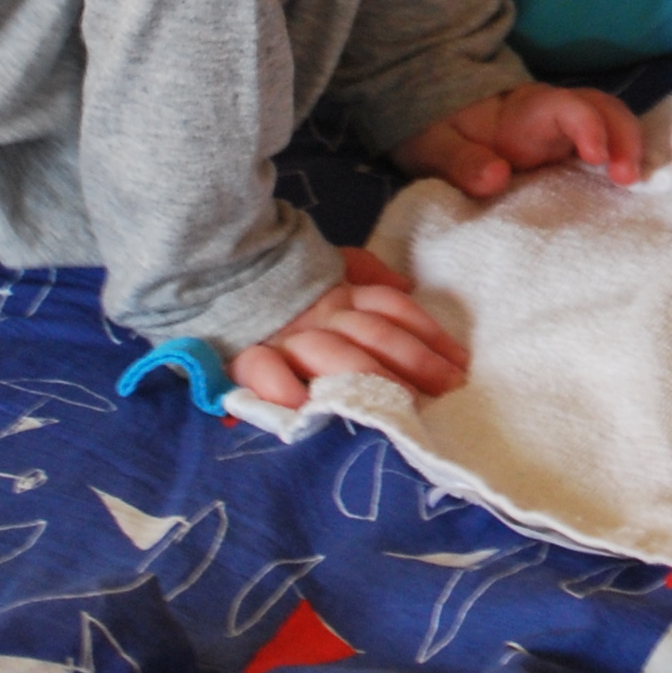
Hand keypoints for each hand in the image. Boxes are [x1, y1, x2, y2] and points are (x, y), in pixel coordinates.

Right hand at [232, 249, 466, 410]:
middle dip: (415, 361)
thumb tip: (405, 284)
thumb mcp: (325, 265)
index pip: (393, 310)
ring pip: (335, 355)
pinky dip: (282, 388)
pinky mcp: (245, 357)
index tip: (460, 362)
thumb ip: (363, 272)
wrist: (211, 267)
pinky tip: (304, 407)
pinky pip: (264, 372)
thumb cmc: (277, 281)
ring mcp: (284, 337)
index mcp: (338, 294)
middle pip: (374, 335)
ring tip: (402, 407)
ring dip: (371, 380)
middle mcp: (317, 315)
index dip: (429, 334)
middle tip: (448, 388)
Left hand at [391, 83, 643, 200]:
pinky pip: (609, 147)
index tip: (597, 156)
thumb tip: (497, 177)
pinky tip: (635, 192)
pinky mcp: (571, 152)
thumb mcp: (434, 146)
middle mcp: (555, 116)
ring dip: (632, 149)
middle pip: (604, 108)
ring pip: (614, 123)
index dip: (587, 125)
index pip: (566, 106)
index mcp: (525, 111)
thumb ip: (461, 160)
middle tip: (628, 180)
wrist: (441, 126)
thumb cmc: (440, 132)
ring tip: (636, 186)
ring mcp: (567, 133)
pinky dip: (627, 160)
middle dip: (624, 136)